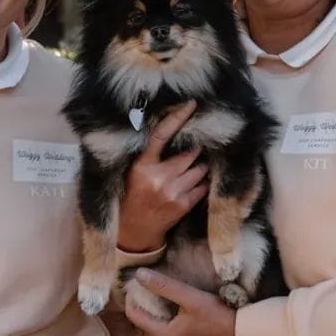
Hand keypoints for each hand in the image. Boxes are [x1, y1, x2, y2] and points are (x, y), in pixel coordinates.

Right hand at [116, 101, 208, 251]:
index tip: (192, 105)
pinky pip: (202, 187)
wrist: (134, 231)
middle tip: (196, 147)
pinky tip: (195, 184)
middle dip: (195, 150)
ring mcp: (172, 192)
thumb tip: (172, 132)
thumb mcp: (134, 172)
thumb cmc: (132, 196)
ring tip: (194, 168)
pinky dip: (202, 183)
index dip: (177, 118)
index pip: (161, 135)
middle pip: (188, 154)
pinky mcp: (182, 205)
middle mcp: (158, 177)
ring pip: (199, 170)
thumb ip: (150, 155)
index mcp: (141, 165)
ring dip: (201, 167)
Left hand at [125, 269, 236, 335]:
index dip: (132, 299)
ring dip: (152, 314)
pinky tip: (169, 308)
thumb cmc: (215, 315)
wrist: (239, 333)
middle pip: (143, 324)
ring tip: (155, 295)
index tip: (134, 284)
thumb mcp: (189, 297)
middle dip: (141, 306)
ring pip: (153, 330)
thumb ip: (163, 286)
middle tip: (143, 287)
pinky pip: (164, 334)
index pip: (135, 316)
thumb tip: (139, 275)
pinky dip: (162, 321)